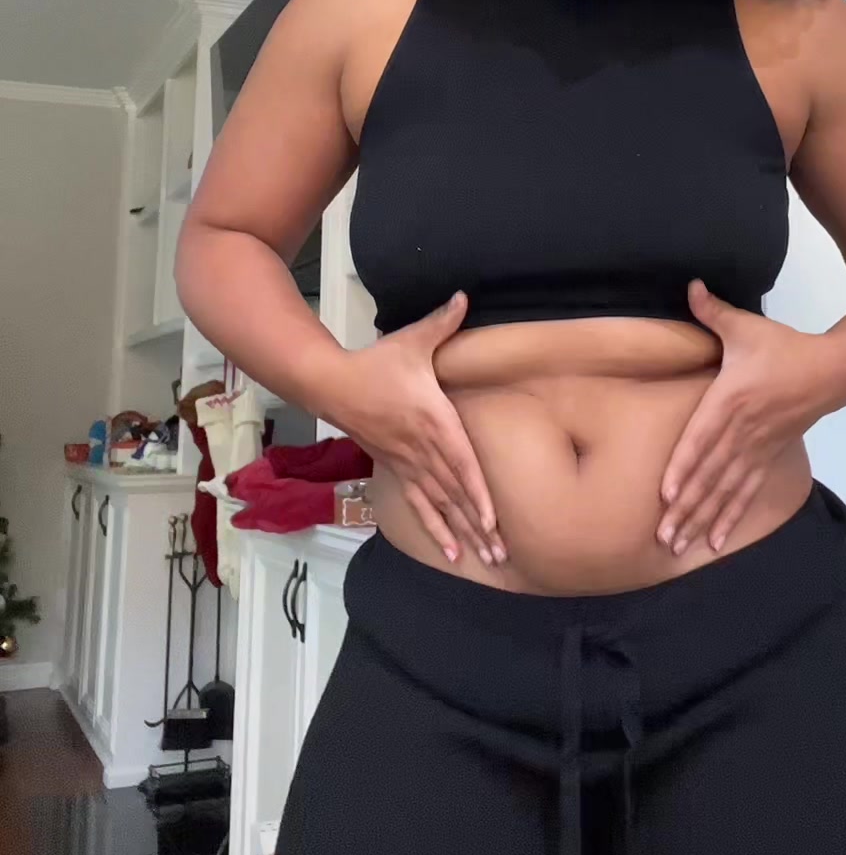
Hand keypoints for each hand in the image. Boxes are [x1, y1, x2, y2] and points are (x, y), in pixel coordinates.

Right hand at [320, 292, 505, 566]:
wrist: (333, 384)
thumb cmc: (378, 363)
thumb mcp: (412, 340)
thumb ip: (443, 321)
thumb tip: (465, 296)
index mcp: (432, 420)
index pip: (459, 462)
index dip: (476, 493)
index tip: (493, 520)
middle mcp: (422, 448)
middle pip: (454, 493)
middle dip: (479, 525)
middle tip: (503, 555)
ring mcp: (408, 463)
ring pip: (440, 505)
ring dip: (463, 533)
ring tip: (487, 559)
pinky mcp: (396, 469)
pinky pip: (420, 505)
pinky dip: (437, 529)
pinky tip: (453, 552)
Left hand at [656, 280, 836, 557]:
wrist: (834, 370)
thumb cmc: (784, 348)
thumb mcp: (747, 326)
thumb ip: (714, 310)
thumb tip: (689, 285)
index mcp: (731, 400)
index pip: (702, 438)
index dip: (684, 467)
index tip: (666, 494)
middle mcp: (742, 431)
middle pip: (710, 475)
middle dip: (687, 508)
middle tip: (663, 537)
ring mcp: (758, 449)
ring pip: (726, 491)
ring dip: (703, 520)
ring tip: (680, 546)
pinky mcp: (770, 457)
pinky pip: (747, 493)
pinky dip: (731, 517)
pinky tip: (716, 541)